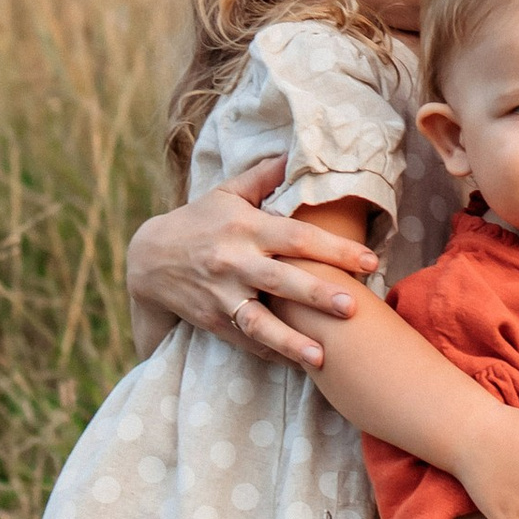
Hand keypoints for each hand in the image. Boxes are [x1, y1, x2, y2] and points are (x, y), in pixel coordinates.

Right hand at [125, 159, 378, 369]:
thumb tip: (297, 154)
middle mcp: (234, 262)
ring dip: (291, 340)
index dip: (333, 249)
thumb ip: (265, 176)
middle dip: (318, 295)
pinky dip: (271, 352)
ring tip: (322, 357)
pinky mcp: (213, 320)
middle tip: (353, 307)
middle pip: (282, 280)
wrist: (149, 258)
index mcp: (246, 228)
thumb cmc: (199, 221)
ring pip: (259, 321)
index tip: (369, 261)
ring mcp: (222, 295)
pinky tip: (299, 365)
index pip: (296, 237)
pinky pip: (245, 340)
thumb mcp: (227, 193)